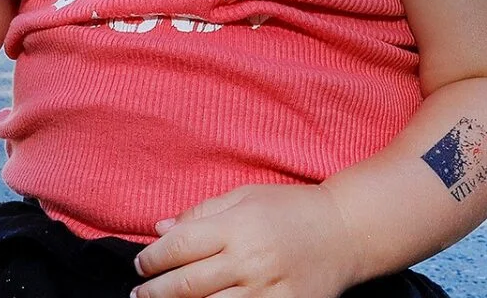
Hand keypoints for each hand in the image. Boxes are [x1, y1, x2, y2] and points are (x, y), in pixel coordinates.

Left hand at [133, 183, 361, 297]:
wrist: (347, 231)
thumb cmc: (292, 208)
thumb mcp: (246, 197)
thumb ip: (201, 213)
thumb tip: (160, 229)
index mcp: (237, 227)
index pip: (179, 247)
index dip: (152, 259)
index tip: (140, 264)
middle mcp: (249, 260)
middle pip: (187, 284)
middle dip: (155, 291)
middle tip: (139, 294)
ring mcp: (267, 290)